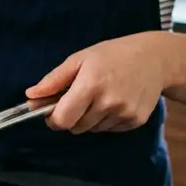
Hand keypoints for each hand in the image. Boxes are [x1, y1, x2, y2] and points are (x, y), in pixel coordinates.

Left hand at [25, 32, 169, 133]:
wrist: (155, 59)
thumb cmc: (112, 55)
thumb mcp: (79, 60)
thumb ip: (53, 80)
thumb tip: (31, 96)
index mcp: (90, 85)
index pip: (62, 119)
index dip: (52, 119)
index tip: (52, 112)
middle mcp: (108, 102)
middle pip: (75, 127)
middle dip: (70, 117)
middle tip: (78, 98)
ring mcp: (124, 113)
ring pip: (91, 129)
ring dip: (88, 119)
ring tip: (98, 96)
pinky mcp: (136, 121)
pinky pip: (109, 129)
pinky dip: (105, 120)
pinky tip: (112, 101)